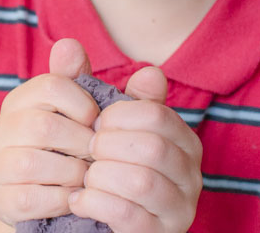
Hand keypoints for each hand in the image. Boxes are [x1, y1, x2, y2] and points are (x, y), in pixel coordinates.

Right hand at [0, 39, 100, 225]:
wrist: (43, 197)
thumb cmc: (68, 146)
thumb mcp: (79, 111)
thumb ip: (82, 79)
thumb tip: (70, 44)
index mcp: (20, 100)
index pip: (51, 86)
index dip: (83, 104)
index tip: (97, 121)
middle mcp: (0, 129)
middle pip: (43, 126)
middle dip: (81, 142)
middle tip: (97, 153)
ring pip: (33, 163)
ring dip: (72, 173)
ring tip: (88, 176)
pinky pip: (28, 198)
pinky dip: (60, 199)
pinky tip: (74, 197)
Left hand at [68, 66, 202, 231]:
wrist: (102, 221)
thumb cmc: (106, 165)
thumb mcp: (103, 127)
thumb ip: (88, 87)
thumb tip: (67, 44)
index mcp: (183, 138)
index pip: (155, 113)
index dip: (117, 117)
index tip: (95, 125)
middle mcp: (191, 172)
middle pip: (152, 146)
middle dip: (107, 147)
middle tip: (87, 152)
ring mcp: (180, 208)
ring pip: (142, 181)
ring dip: (101, 176)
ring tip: (83, 177)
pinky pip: (130, 217)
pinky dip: (97, 204)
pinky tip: (79, 200)